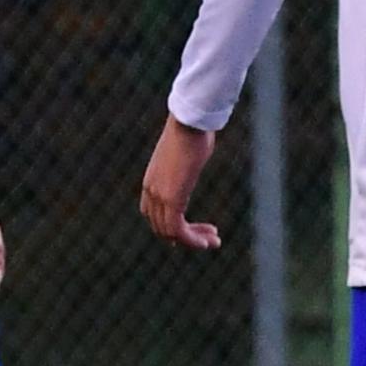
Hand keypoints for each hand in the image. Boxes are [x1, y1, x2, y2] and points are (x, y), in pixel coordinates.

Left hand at [139, 117, 223, 248]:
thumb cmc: (193, 132)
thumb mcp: (186, 154)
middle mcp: (150, 191)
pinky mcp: (172, 198)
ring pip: (171, 232)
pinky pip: (179, 230)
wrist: (189, 123)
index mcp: (150, 181)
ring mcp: (159, 196)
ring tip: (214, 242)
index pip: (151, 215)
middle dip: (186, 236)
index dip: (168, 228)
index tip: (190, 231)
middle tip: (210, 237)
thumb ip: (185, 165)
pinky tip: (209, 240)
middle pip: (161, 227)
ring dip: (193, 241)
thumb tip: (197, 151)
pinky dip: (193, 240)